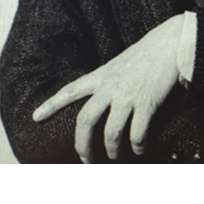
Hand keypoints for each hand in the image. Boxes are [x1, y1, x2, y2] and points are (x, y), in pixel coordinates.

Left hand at [33, 15, 183, 162]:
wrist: (169, 44)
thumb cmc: (145, 55)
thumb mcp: (117, 65)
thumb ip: (106, 83)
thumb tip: (102, 102)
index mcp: (99, 76)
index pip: (68, 91)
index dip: (50, 106)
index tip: (35, 118)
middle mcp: (108, 87)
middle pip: (85, 121)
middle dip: (82, 145)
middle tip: (85, 159)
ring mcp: (126, 96)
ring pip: (110, 133)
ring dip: (111, 151)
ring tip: (114, 157)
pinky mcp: (146, 103)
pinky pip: (137, 133)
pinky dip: (137, 146)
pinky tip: (139, 150)